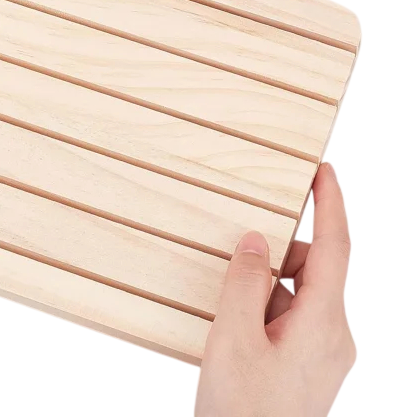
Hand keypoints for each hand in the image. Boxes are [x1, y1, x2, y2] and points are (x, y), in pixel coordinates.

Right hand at [195, 163, 354, 416]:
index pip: (334, 248)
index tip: (323, 171)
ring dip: (264, 287)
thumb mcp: (233, 339)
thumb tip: (254, 240)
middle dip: (276, 255)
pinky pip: (291, 316)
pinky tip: (235, 328)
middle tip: (234, 261)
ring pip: (298, 294)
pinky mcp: (308, 364)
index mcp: (324, 324)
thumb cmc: (242, 412)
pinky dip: (264, 307)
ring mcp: (323, 353)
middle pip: (313, 270)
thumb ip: (243, 281)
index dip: (331, 205)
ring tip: (229, 315)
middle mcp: (334, 336)